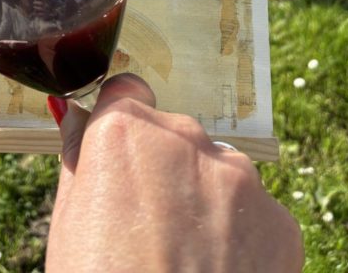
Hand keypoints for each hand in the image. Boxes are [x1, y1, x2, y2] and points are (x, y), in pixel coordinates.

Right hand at [46, 74, 302, 272]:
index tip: (120, 160)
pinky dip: (241, 243)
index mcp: (125, 131)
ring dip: (205, 205)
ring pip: (219, 176)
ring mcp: (240, 178)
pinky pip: (256, 217)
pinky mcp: (280, 221)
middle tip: (147, 232)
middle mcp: (186, 137)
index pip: (126, 92)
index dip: (121, 129)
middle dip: (163, 171)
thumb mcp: (67, 226)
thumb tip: (76, 115)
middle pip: (175, 137)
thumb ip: (78, 158)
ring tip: (185, 265)